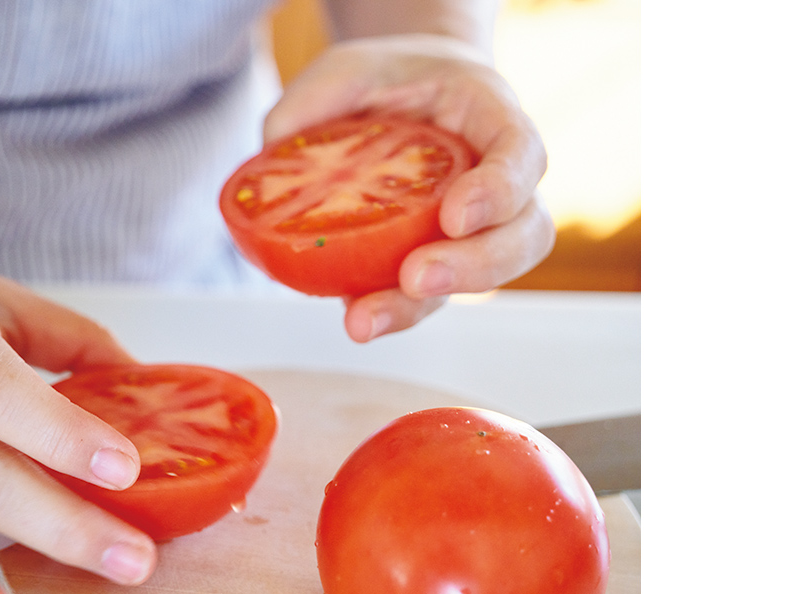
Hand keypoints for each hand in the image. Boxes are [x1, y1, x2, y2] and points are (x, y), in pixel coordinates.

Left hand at [265, 34, 555, 341]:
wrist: (394, 96)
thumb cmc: (382, 79)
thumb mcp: (342, 68)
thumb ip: (311, 104)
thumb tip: (276, 153)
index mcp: (490, 115)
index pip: (521, 153)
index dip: (498, 190)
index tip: (454, 216)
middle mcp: (498, 177)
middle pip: (524, 232)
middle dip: (474, 265)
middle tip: (417, 278)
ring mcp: (473, 227)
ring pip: (482, 278)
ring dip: (423, 305)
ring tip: (365, 319)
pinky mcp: (435, 259)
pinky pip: (427, 295)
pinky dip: (392, 310)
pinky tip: (355, 316)